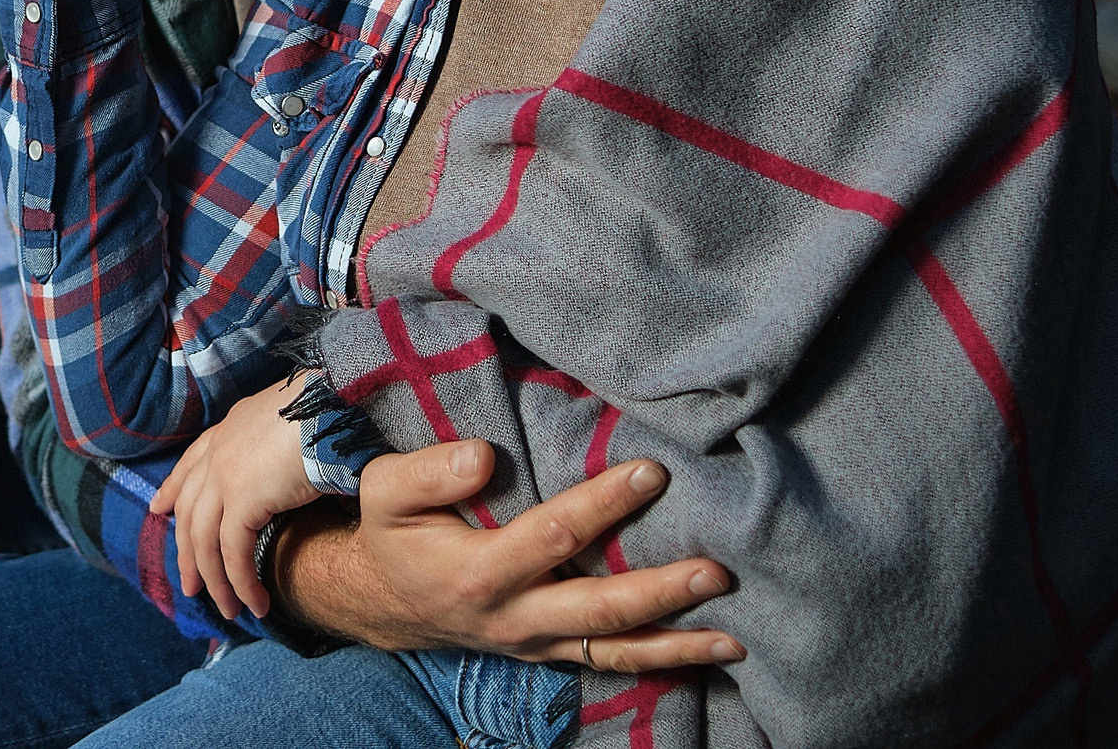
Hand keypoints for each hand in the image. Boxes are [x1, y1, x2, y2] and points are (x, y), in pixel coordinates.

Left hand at [149, 377, 322, 620]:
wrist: (334, 404)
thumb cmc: (328, 413)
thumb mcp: (292, 424)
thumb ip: (277, 446)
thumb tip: (290, 470)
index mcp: (230, 430)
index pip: (191, 463)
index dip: (172, 489)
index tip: (158, 509)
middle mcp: (219, 452)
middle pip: (189, 510)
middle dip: (186, 552)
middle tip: (189, 585)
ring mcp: (225, 476)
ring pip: (204, 540)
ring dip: (215, 581)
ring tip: (228, 610)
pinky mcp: (242, 500)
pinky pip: (233, 553)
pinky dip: (241, 583)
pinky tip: (256, 603)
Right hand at [275, 442, 744, 672]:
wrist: (383, 598)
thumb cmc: (391, 532)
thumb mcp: (385, 491)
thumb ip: (429, 472)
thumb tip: (484, 456)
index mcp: (479, 572)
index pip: (555, 535)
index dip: (604, 504)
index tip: (652, 472)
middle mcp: (515, 617)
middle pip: (599, 610)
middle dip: (663, 592)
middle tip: (717, 571)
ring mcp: (535, 642)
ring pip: (614, 649)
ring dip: (677, 644)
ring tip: (733, 635)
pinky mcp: (548, 650)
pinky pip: (608, 661)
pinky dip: (660, 660)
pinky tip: (707, 652)